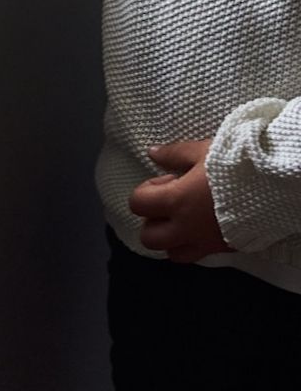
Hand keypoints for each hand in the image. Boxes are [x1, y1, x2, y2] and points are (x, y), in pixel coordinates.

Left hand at [128, 140, 232, 262]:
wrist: (268, 189)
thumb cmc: (231, 167)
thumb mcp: (200, 152)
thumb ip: (173, 154)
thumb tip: (152, 153)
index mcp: (176, 201)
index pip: (138, 204)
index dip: (146, 191)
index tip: (166, 181)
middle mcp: (185, 227)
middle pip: (149, 238)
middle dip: (152, 221)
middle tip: (169, 203)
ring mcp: (203, 242)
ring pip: (170, 253)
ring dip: (169, 237)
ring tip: (182, 218)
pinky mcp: (220, 250)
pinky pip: (194, 256)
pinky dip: (189, 245)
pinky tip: (199, 226)